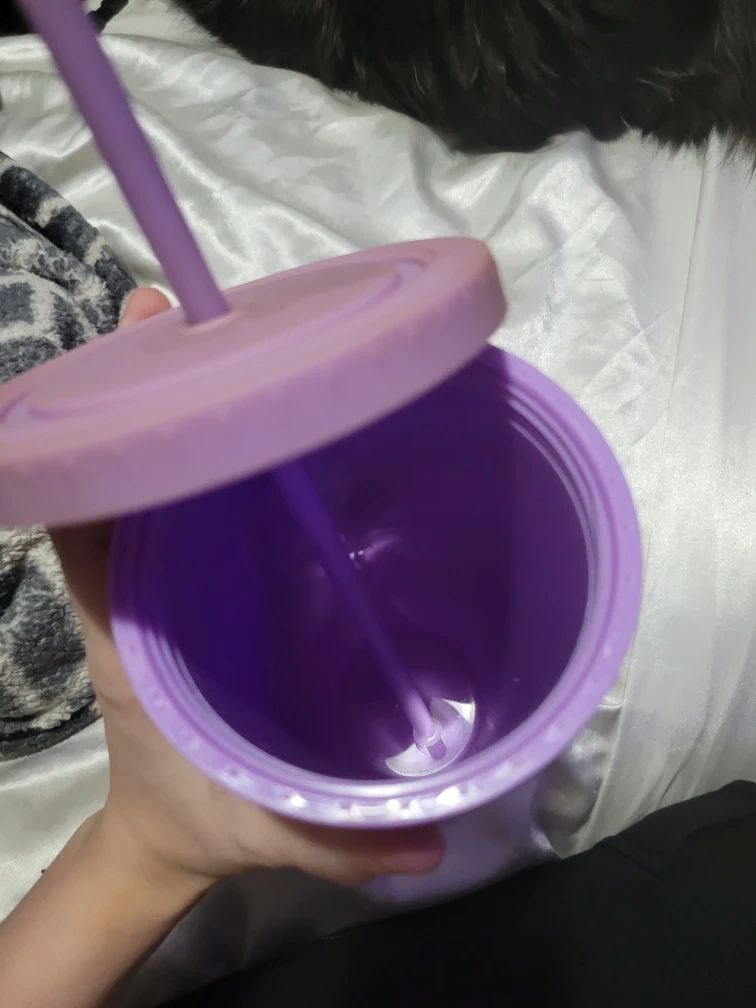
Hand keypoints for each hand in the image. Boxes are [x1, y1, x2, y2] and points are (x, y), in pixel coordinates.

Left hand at [52, 288, 444, 893]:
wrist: (166, 837)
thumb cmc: (201, 821)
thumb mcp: (271, 836)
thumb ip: (345, 843)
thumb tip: (434, 839)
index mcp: (132, 634)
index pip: (87, 521)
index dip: (101, 438)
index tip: (142, 346)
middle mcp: (135, 589)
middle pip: (121, 471)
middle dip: (150, 389)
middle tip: (200, 312)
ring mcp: (160, 581)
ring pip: (157, 479)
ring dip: (186, 411)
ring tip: (248, 341)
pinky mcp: (192, 582)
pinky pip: (190, 508)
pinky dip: (217, 458)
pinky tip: (281, 425)